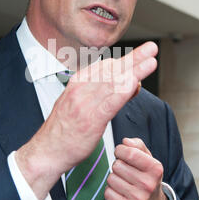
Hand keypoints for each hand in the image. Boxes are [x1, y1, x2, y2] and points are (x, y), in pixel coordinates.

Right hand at [16, 42, 157, 199]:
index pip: (104, 67)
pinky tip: (136, 84)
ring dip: (135, 71)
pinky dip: (124, 91)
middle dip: (134, 58)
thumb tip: (122, 86)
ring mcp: (85, 104)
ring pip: (113, 83)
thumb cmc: (63, 129)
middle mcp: (80, 89)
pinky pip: (110, 102)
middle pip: (111, 70)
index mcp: (77, 84)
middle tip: (151, 48)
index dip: (125, 63)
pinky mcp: (90, 120)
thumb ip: (98, 95)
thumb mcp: (77, 105)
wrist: (47, 151)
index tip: (140, 60)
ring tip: (151, 61)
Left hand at [105, 138, 167, 199]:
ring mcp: (139, 198)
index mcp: (155, 168)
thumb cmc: (146, 176)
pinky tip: (120, 192)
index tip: (120, 152)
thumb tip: (125, 141)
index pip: (129, 152)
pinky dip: (110, 191)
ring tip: (123, 181)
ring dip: (113, 178)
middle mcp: (149, 184)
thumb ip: (137, 145)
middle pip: (117, 165)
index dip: (120, 150)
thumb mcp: (147, 158)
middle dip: (117, 165)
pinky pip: (108, 193)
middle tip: (124, 170)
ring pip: (111, 179)